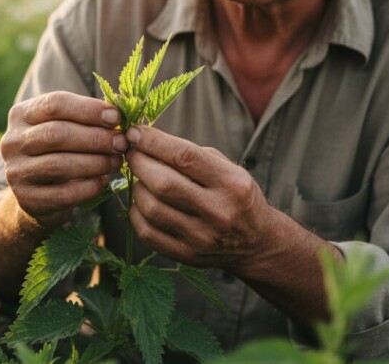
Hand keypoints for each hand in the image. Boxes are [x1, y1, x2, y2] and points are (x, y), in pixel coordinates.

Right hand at [0, 91, 126, 230]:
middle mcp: (12, 142)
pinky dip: (88, 187)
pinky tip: (104, 182)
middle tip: (122, 142)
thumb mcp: (64, 127)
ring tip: (117, 162)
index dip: (88, 109)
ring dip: (95, 162)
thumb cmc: (58, 151)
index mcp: (21, 114)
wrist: (38, 194)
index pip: (55, 104)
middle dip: (95, 138)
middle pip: (57, 134)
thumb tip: (118, 116)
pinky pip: (63, 194)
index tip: (116, 117)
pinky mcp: (26, 199)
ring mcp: (16, 172)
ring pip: (59, 165)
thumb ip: (85, 118)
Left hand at [124, 125, 270, 272]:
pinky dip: (136, 212)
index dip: (153, 142)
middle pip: (164, 183)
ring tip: (141, 179)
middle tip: (132, 153)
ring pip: (151, 207)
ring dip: (137, 187)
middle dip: (139, 163)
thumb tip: (146, 142)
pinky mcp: (186, 255)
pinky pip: (146, 232)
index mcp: (232, 183)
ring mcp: (201, 237)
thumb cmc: (235, 196)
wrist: (256, 243)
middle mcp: (218, 212)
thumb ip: (191, 155)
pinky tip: (142, 202)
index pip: (185, 157)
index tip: (135, 132)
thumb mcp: (227, 169)